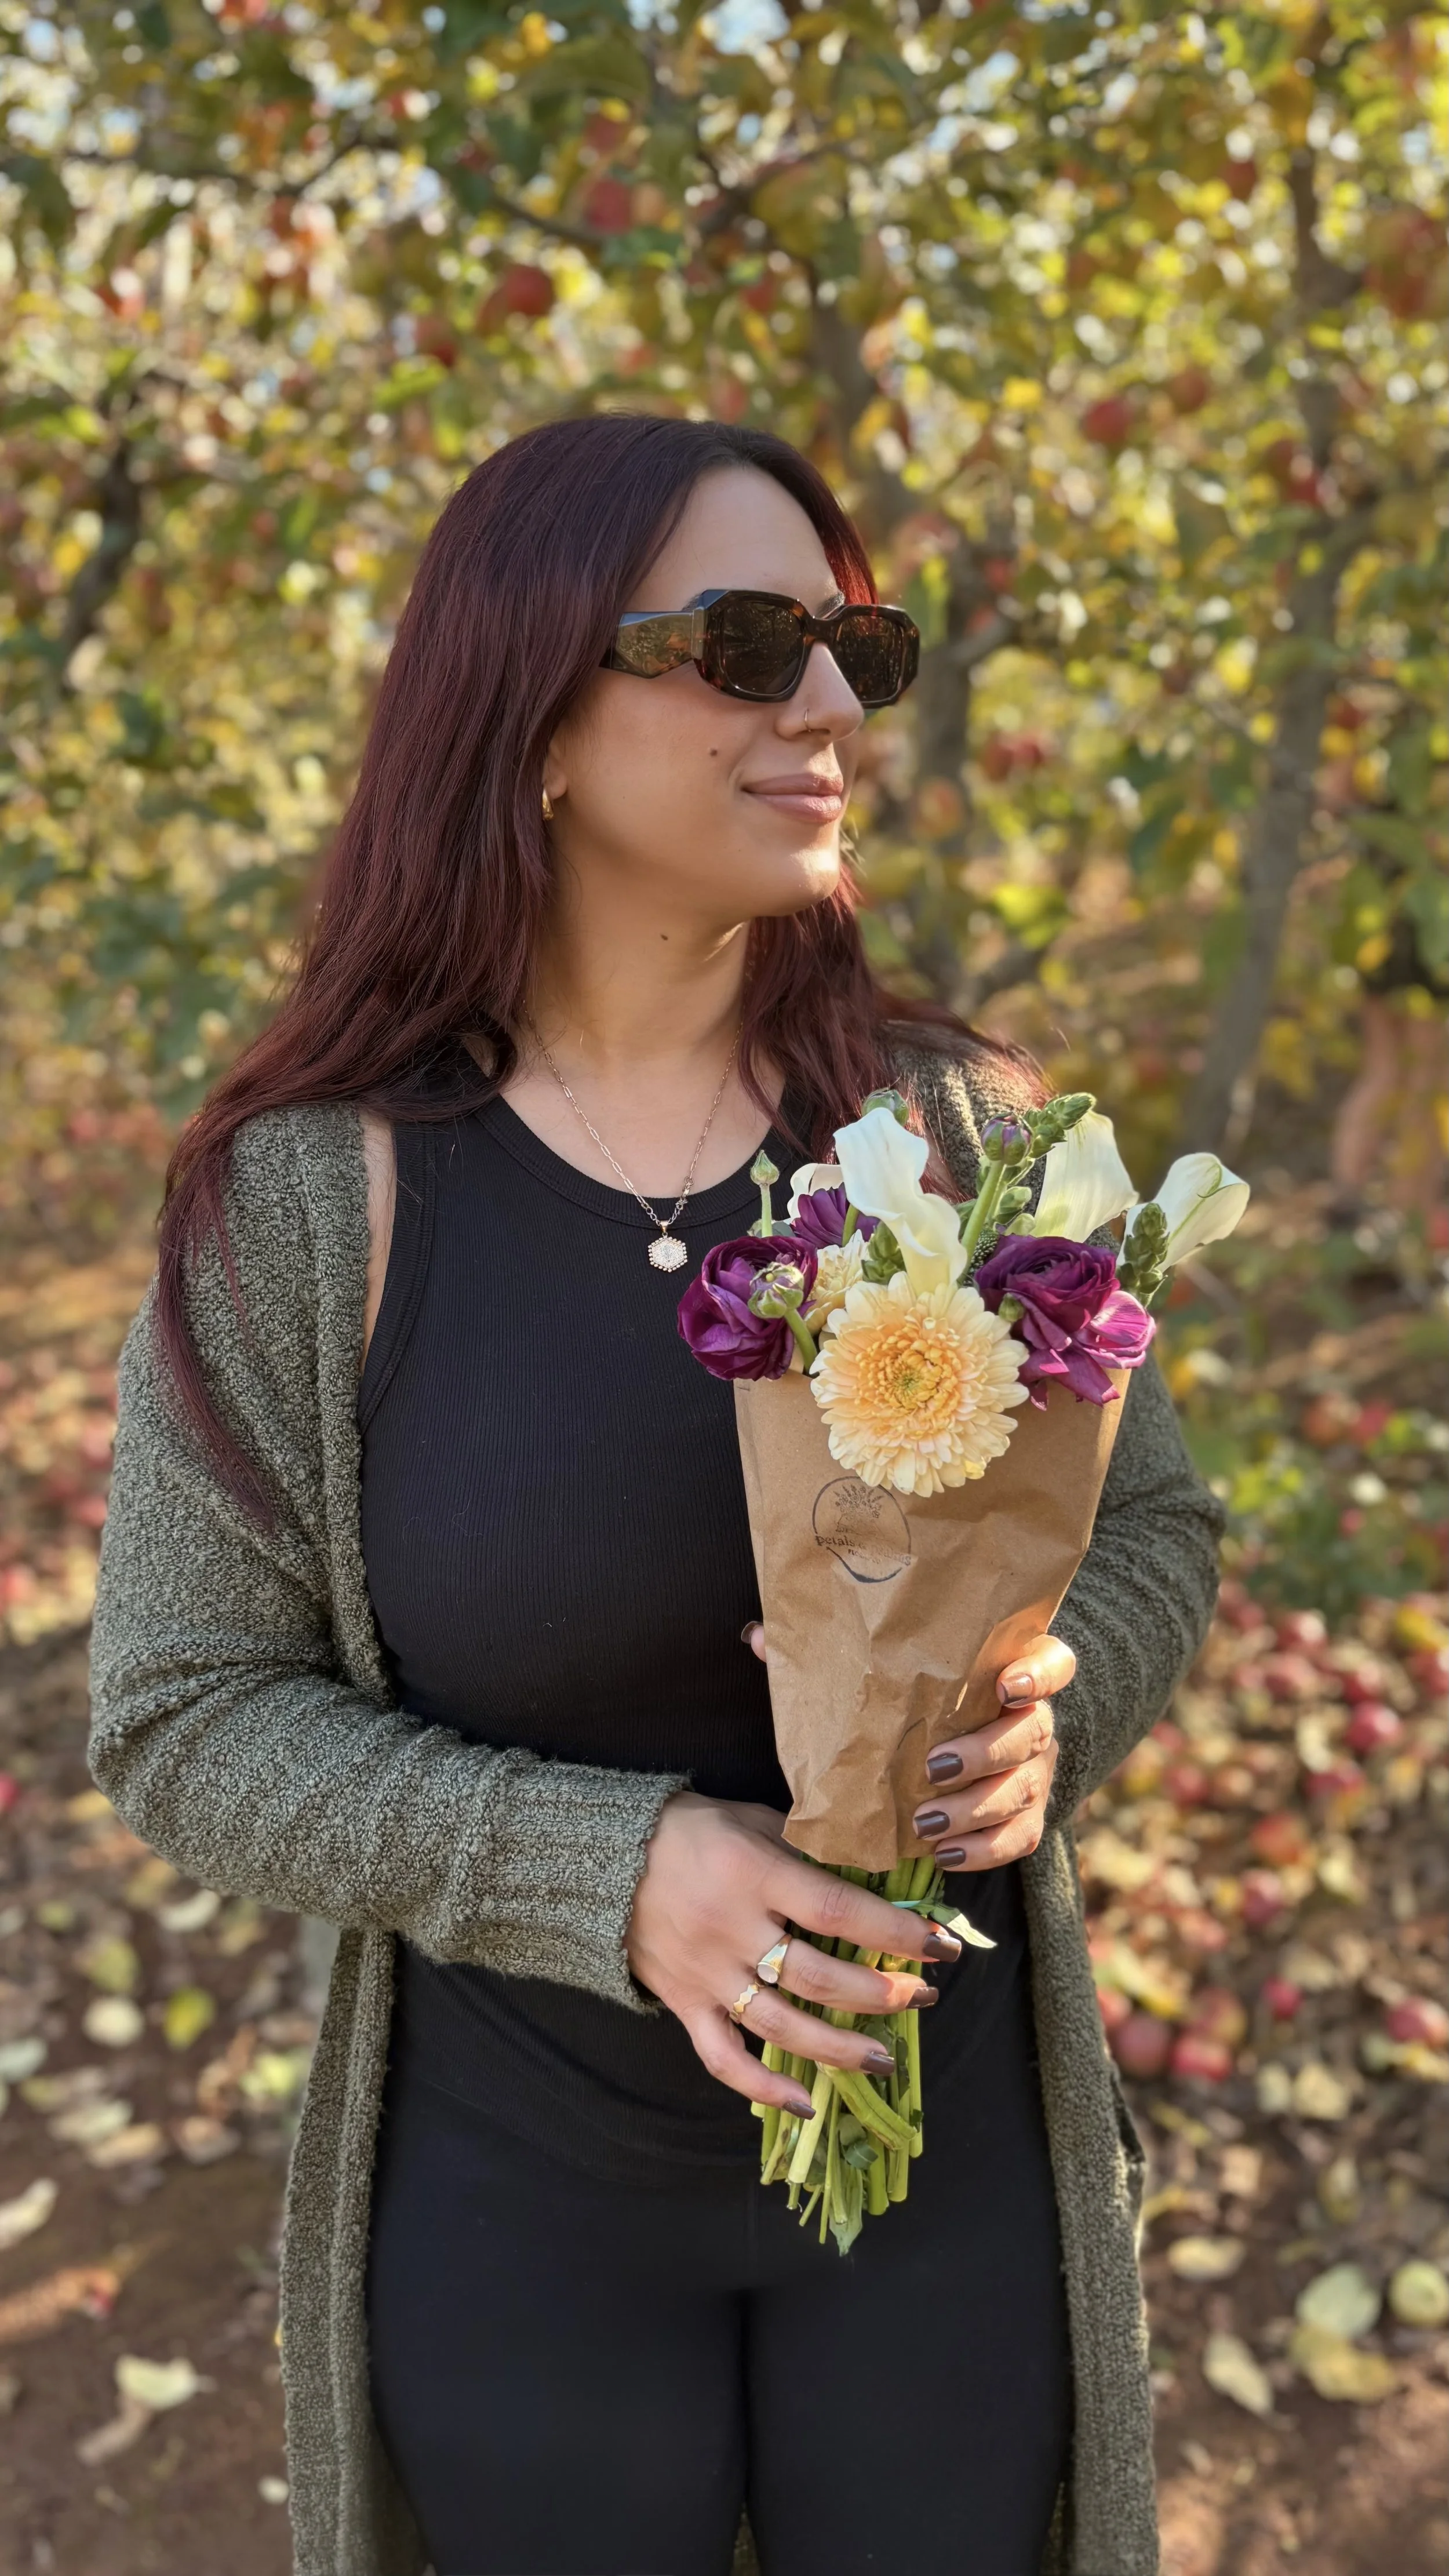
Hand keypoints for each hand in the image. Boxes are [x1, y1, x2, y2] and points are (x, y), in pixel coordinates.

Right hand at [626, 1791, 961, 2117]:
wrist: (601, 1856)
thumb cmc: (688, 1830)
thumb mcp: (750, 1819)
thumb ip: (805, 1844)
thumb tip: (874, 1865)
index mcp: (753, 1874)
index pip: (837, 1910)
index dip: (894, 1932)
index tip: (940, 1946)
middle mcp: (732, 1929)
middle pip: (819, 1977)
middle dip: (880, 1992)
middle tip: (922, 1997)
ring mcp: (706, 1974)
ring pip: (781, 2025)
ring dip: (840, 2047)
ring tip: (885, 2057)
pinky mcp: (683, 2004)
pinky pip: (723, 2058)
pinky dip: (763, 2087)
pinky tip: (805, 2104)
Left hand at [907, 1632, 1074, 1868]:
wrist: (936, 1751)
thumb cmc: (921, 1702)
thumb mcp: (923, 1678)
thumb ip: (912, 1667)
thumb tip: (848, 1650)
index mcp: (1019, 1675)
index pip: (1053, 1663)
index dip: (1038, 1675)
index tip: (1006, 1686)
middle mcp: (1035, 1721)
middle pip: (1031, 1732)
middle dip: (983, 1754)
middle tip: (933, 1767)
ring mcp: (1035, 1771)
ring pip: (1021, 1789)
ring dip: (972, 1809)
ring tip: (925, 1822)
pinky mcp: (1028, 1816)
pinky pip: (1020, 1837)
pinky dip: (982, 1850)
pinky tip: (945, 1853)